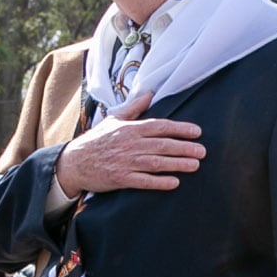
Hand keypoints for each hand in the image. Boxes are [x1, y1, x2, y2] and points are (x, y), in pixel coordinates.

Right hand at [57, 114, 205, 196]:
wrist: (74, 162)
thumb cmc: (96, 140)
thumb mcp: (114, 119)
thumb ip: (134, 107)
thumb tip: (150, 93)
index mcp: (130, 129)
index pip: (159, 126)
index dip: (179, 128)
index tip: (197, 131)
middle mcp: (130, 144)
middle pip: (162, 144)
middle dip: (184, 147)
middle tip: (202, 151)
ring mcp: (126, 162)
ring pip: (156, 162)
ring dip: (177, 164)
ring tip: (195, 165)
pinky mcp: (121, 178)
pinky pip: (143, 181)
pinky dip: (159, 182)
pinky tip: (174, 183)